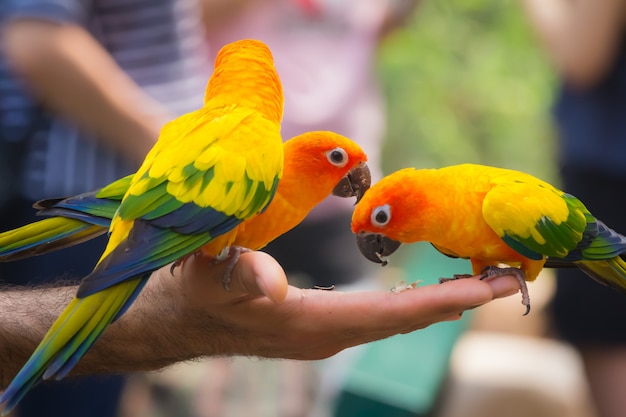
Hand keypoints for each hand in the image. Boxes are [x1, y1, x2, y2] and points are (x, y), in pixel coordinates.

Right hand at [159, 251, 519, 360]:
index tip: (490, 288)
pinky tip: (429, 291)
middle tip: (510, 280)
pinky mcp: (322, 325)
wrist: (181, 319)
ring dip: (441, 301)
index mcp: (309, 324)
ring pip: (397, 320)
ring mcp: (327, 334)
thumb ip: (239, 277)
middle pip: (406, 321)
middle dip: (458, 301)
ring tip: (483, 282)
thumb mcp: (208, 278)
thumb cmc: (195, 295)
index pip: (390, 315)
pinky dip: (413, 303)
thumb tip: (271, 283)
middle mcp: (328, 336)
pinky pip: (382, 317)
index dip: (442, 300)